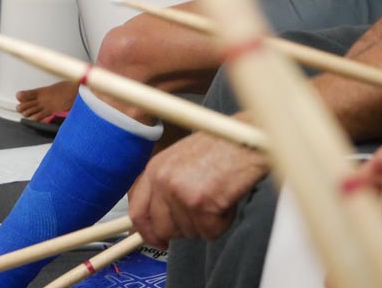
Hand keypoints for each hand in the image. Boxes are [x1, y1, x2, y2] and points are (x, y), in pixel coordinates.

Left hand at [129, 130, 268, 247]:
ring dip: (206, 222)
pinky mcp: (201, 205)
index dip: (147, 232)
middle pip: (162, 228)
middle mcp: (162, 181)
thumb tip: (160, 216)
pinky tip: (226, 201)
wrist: (244, 141)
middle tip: (200, 217)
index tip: (157, 240)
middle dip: (182, 230)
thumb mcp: (179, 159)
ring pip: (189, 232)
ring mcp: (180, 193)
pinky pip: (210, 232)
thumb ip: (165, 185)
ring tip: (216, 197)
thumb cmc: (218, 147)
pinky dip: (222, 223)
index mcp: (154, 169)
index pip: (137, 211)